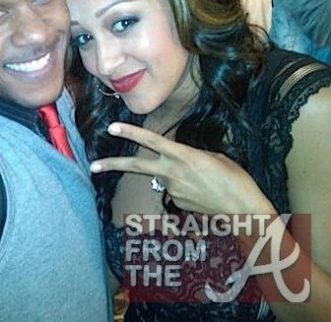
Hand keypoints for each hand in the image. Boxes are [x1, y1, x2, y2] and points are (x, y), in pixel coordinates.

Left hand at [90, 122, 274, 214]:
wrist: (244, 210)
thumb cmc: (235, 178)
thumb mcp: (213, 157)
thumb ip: (188, 156)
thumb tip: (176, 161)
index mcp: (183, 156)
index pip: (152, 141)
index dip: (131, 133)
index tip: (112, 128)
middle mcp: (172, 173)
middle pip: (136, 166)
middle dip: (113, 165)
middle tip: (93, 166)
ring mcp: (172, 191)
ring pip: (163, 177)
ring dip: (173, 175)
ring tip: (203, 181)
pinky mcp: (176, 204)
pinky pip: (174, 190)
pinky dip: (183, 187)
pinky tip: (202, 192)